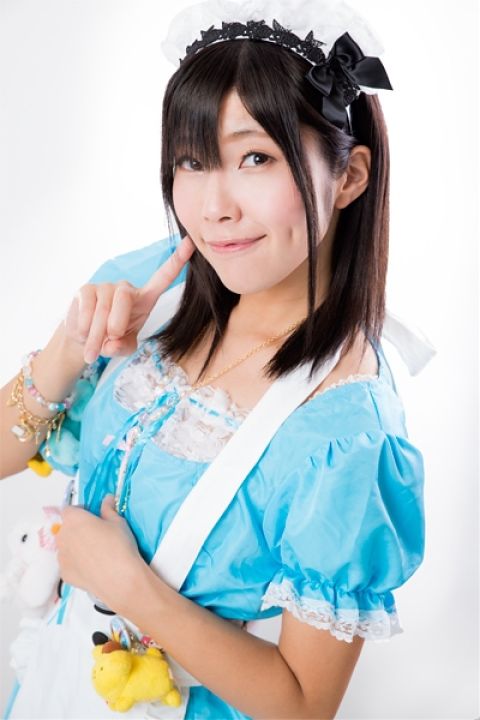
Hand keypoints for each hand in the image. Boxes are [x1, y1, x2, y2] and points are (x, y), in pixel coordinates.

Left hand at [56, 495, 146, 611]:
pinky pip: (68, 563)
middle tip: (95, 535)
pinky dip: (76, 563)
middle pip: (66, 528)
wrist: (119, 578)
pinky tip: (92, 567)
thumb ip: (108, 508)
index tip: (92, 517)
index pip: (69, 510)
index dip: (80, 512)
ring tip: (94, 553)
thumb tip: (107, 499)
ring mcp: (61, 557)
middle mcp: (62, 536)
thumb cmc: (119, 544)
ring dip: (75, 546)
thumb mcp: (118, 521)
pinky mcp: (64, 574)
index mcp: (73, 519)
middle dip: (77, 529)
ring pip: (66, 547)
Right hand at [64, 234, 194, 363]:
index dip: (177, 260)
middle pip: (124, 297)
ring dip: (97, 335)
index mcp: (145, 299)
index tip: (191, 242)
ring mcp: (106, 287)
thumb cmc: (111, 340)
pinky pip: (86, 308)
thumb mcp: (123, 347)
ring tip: (93, 350)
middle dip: (116, 325)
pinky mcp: (86, 290)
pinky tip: (84, 335)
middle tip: (110, 341)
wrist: (84, 339)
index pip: (163, 278)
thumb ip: (123, 347)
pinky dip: (85, 327)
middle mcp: (126, 288)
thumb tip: (113, 344)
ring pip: (103, 308)